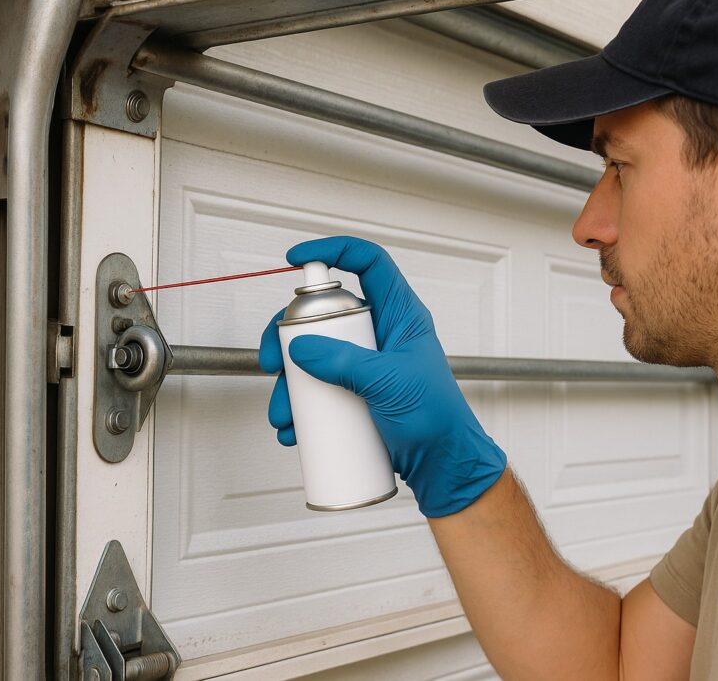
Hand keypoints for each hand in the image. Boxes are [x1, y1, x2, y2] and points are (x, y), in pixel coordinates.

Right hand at [258, 236, 506, 517]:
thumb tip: (302, 347)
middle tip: (274, 363)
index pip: (368, 263)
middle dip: (289, 336)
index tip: (297, 258)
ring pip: (313, 355)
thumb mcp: (391, 383)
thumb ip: (347, 362)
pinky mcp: (353, 392)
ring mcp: (364, 363)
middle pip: (324, 312)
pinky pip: (317, 389)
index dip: (334, 251)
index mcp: (400, 315)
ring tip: (284, 414)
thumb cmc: (436, 419)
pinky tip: (292, 429)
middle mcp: (379, 333)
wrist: (442, 466)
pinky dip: (299, 407)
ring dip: (289, 383)